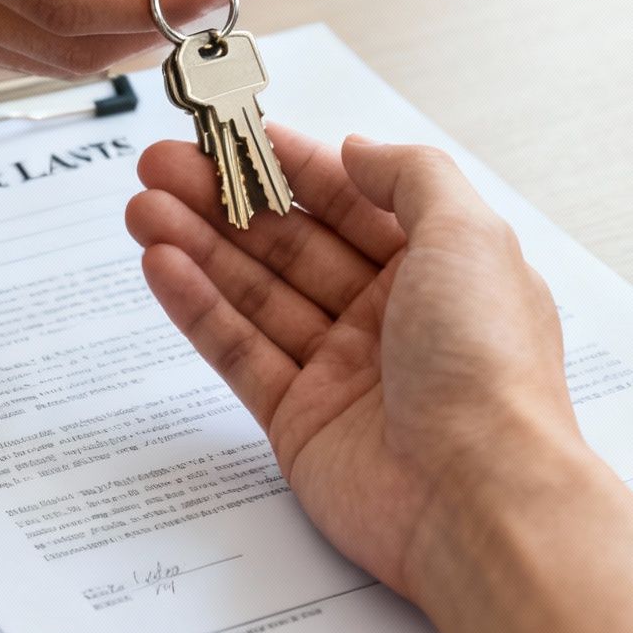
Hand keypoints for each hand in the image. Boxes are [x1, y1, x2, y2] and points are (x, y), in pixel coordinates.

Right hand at [126, 126, 585, 596]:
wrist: (479, 498)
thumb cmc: (490, 368)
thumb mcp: (468, 234)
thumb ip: (410, 174)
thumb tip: (358, 148)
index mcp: (439, 268)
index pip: (348, 200)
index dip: (286, 164)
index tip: (228, 133)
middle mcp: (391, 316)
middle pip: (290, 243)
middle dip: (225, 201)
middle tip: (161, 166)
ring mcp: (343, 371)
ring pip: (256, 294)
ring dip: (198, 247)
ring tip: (143, 208)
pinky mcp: (301, 422)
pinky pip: (239, 353)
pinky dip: (198, 309)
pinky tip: (162, 266)